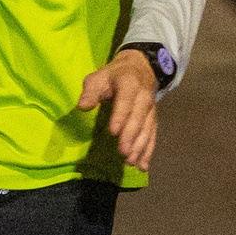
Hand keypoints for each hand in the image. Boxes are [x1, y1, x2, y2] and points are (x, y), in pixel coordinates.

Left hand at [78, 48, 159, 168]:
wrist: (140, 68)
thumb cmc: (113, 76)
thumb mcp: (98, 77)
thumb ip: (91, 91)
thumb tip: (82, 107)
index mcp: (129, 84)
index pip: (126, 101)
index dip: (120, 116)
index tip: (113, 132)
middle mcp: (144, 97)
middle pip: (138, 118)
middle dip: (131, 136)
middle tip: (122, 152)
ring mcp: (150, 109)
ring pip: (147, 129)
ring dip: (140, 147)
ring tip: (130, 162)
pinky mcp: (153, 119)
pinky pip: (152, 136)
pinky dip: (148, 151)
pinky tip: (142, 166)